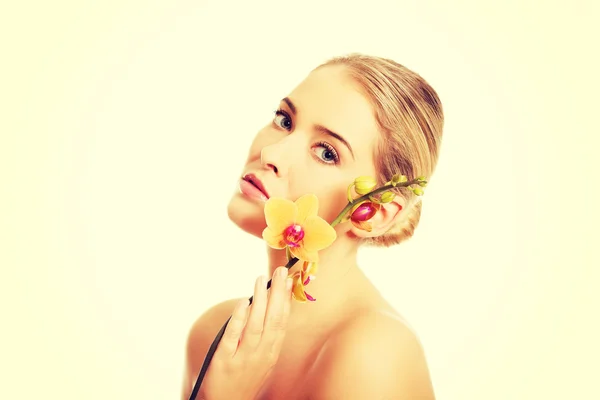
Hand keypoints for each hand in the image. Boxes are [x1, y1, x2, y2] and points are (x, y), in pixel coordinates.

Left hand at [198, 267, 292, 399]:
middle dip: (277, 294)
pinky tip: (244, 302)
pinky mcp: (224, 361)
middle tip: (280, 271)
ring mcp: (244, 358)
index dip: (286, 299)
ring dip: (260, 300)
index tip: (288, 279)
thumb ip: (266, 336)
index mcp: (271, 353)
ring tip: (261, 280)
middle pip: (273, 320)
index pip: (282, 321)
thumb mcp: (262, 360)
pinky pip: (234, 336)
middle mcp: (261, 354)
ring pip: (256, 325)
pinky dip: (239, 318)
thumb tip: (268, 306)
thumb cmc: (244, 381)